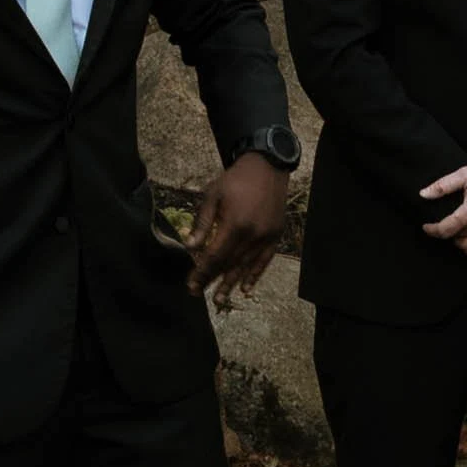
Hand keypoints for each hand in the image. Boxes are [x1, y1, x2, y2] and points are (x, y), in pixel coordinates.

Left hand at [187, 152, 288, 302]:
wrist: (267, 166)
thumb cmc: (236, 180)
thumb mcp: (213, 196)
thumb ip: (203, 223)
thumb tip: (190, 247)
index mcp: (235, 224)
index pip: (214, 256)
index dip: (202, 272)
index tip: (191, 284)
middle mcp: (253, 235)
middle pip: (229, 264)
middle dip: (212, 280)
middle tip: (198, 295)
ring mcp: (266, 237)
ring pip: (246, 266)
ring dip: (231, 284)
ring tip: (219, 300)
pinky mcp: (275, 236)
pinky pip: (264, 261)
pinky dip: (255, 276)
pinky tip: (246, 289)